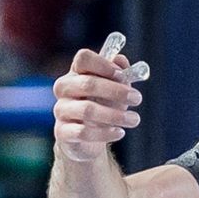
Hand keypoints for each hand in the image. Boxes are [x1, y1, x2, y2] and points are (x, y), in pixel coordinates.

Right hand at [52, 47, 144, 161]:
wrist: (87, 138)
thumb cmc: (102, 106)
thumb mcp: (114, 88)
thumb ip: (119, 73)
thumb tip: (120, 60)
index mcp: (76, 72)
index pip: (83, 58)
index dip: (104, 64)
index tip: (122, 75)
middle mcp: (64, 88)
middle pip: (87, 83)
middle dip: (116, 91)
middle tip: (137, 98)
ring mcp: (61, 110)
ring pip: (87, 109)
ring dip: (115, 115)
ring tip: (134, 119)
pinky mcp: (62, 132)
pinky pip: (83, 132)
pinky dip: (105, 133)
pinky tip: (120, 132)